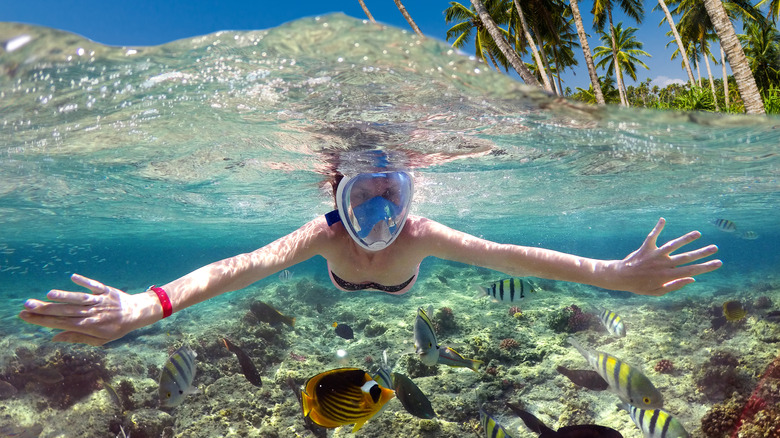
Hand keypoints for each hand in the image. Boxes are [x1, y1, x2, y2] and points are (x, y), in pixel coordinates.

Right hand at [18, 273, 158, 345]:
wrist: (137, 313)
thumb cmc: (115, 328)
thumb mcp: (98, 340)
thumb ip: (76, 337)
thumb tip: (53, 338)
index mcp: (89, 327)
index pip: (61, 324)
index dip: (43, 321)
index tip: (26, 316)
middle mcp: (93, 314)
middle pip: (66, 311)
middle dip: (45, 309)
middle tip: (26, 305)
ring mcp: (100, 301)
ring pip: (79, 298)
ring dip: (64, 296)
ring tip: (48, 295)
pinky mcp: (106, 290)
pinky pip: (94, 285)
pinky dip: (84, 281)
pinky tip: (72, 277)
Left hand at [614, 218, 721, 295]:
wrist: (620, 277)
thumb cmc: (640, 286)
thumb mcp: (658, 291)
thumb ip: (675, 285)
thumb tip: (692, 279)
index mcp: (668, 276)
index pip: (691, 271)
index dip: (706, 267)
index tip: (719, 262)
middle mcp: (663, 264)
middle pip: (686, 257)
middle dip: (702, 253)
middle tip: (715, 247)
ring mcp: (655, 255)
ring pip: (673, 245)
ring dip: (686, 238)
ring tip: (698, 233)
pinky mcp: (646, 248)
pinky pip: (652, 236)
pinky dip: (658, 228)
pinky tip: (663, 219)